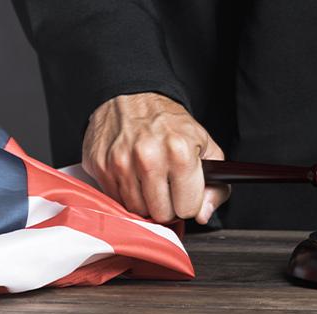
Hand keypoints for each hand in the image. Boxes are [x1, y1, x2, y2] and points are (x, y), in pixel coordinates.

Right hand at [82, 93, 229, 223]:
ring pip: (137, 210)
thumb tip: (203, 215)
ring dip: (144, 200)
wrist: (132, 96)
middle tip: (165, 187)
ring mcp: (121, 163)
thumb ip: (215, 185)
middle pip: (161, 214)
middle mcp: (149, 158)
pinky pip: (115, 199)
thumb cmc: (168, 123)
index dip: (188, 203)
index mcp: (180, 153)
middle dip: (166, 205)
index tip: (183, 193)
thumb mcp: (204, 145)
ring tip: (147, 179)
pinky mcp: (101, 166)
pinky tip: (131, 175)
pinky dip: (124, 192)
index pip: (187, 208)